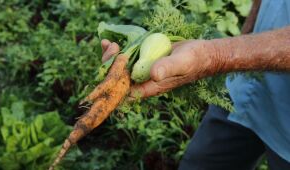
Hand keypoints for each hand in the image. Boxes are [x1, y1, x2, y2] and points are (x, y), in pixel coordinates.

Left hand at [101, 39, 217, 97]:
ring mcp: (142, 70)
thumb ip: (168, 68)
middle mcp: (143, 81)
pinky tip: (110, 42)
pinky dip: (117, 51)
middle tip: (111, 48)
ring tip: (108, 43)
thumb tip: (153, 74)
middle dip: (109, 65)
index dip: (113, 81)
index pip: (125, 91)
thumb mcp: (182, 63)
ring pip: (120, 68)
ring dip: (110, 57)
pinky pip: (126, 58)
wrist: (200, 54)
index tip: (112, 63)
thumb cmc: (193, 60)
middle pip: (118, 79)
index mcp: (150, 87)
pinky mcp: (143, 60)